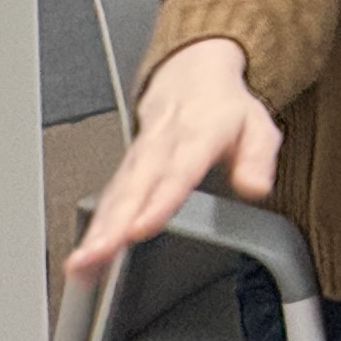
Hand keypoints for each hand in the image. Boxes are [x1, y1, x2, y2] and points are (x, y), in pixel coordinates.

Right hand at [65, 39, 275, 280]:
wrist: (192, 77)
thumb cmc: (225, 109)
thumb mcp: (257, 126)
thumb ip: (258, 158)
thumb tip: (256, 188)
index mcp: (195, 136)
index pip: (175, 174)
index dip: (156, 203)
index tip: (139, 229)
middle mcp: (159, 147)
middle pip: (133, 188)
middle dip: (112, 224)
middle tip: (95, 255)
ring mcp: (138, 159)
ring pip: (114, 196)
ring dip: (96, 230)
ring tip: (81, 263)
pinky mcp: (125, 170)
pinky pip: (107, 200)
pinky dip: (93, 229)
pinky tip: (84, 259)